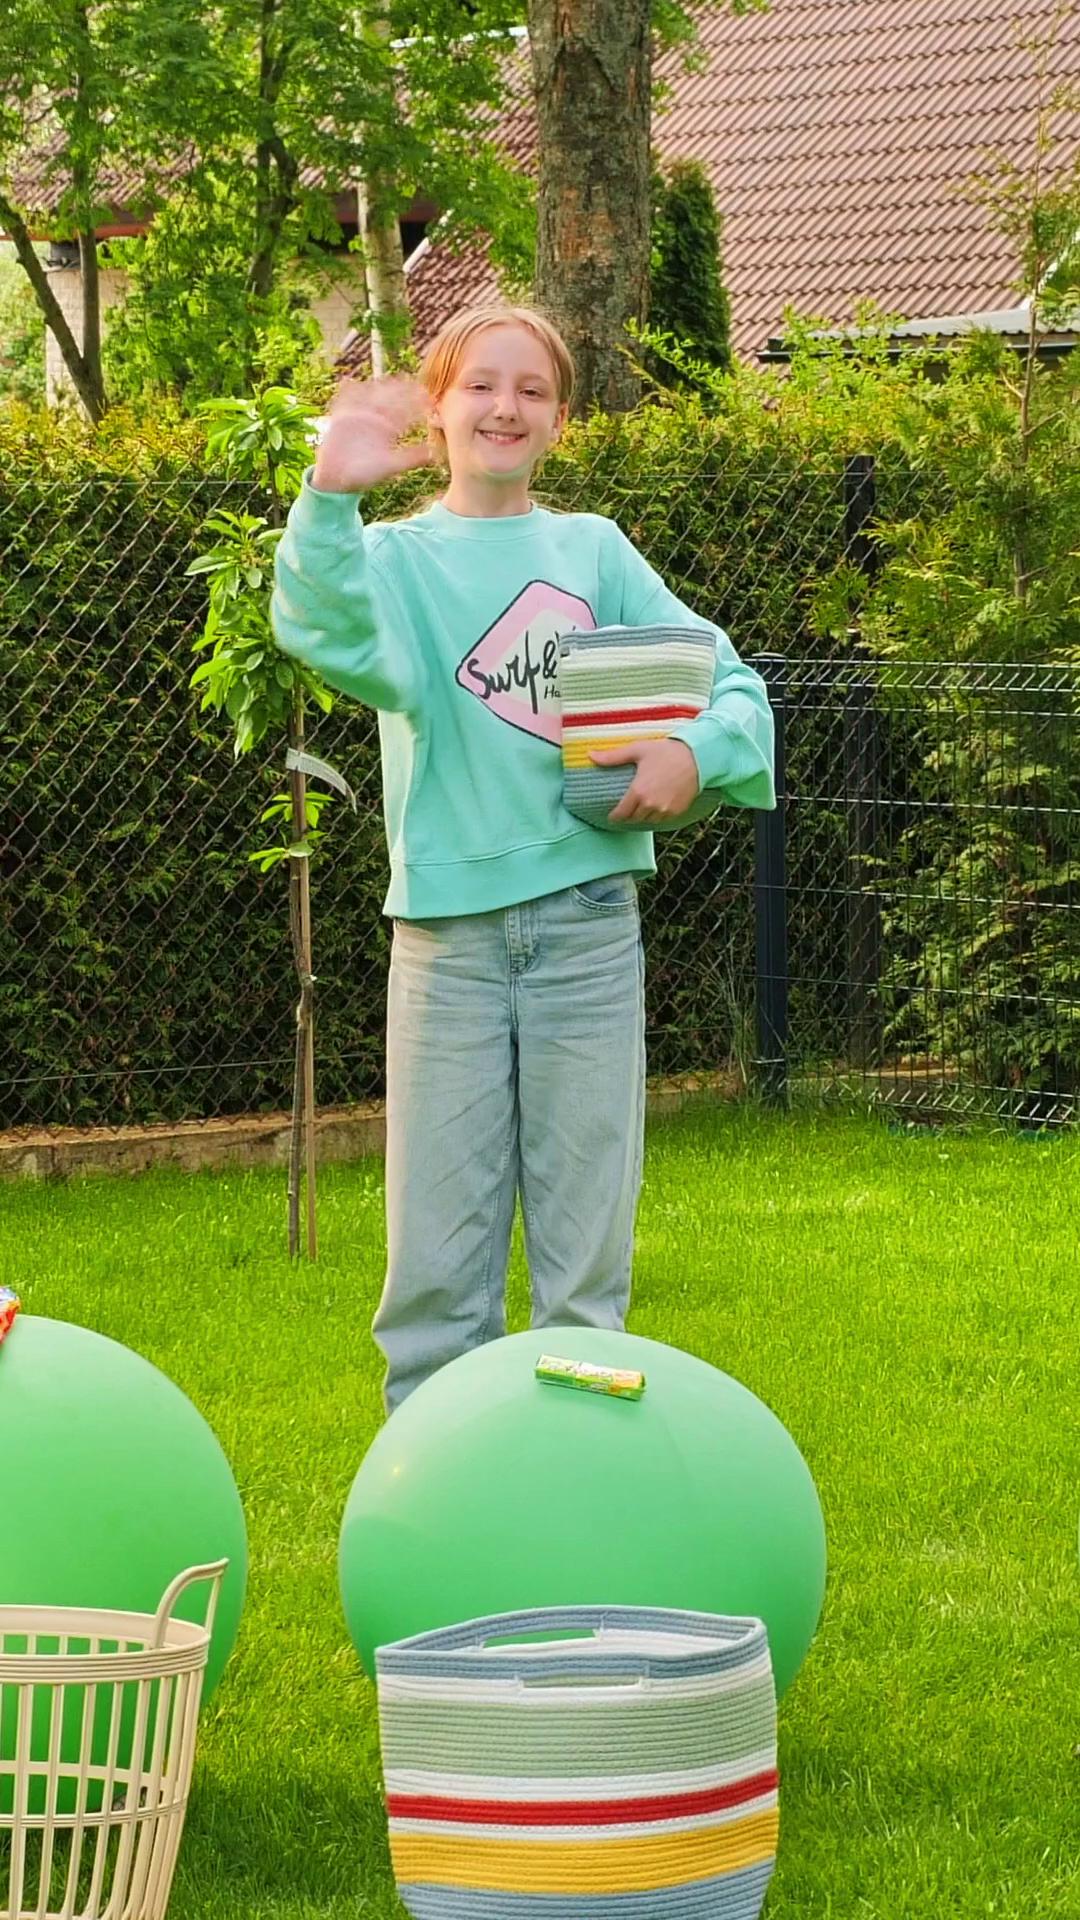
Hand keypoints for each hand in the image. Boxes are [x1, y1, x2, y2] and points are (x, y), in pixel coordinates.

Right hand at [311, 375, 435, 493]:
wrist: (340, 478)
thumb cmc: (366, 473)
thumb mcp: (391, 466)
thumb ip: (410, 458)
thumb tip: (434, 454)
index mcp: (390, 428)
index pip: (405, 413)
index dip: (417, 405)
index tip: (430, 399)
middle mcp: (376, 418)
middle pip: (390, 399)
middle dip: (402, 391)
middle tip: (414, 383)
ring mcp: (360, 415)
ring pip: (370, 396)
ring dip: (378, 387)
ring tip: (385, 380)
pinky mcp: (343, 416)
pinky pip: (344, 401)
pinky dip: (345, 392)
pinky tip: (349, 382)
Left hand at [590, 738, 700, 825]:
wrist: (697, 757)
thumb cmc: (666, 751)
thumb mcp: (637, 750)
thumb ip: (612, 757)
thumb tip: (590, 755)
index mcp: (638, 792)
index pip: (621, 813)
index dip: (615, 816)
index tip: (612, 815)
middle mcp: (650, 805)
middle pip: (633, 818)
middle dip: (629, 814)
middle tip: (626, 808)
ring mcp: (665, 810)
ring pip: (648, 820)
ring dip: (643, 815)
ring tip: (641, 806)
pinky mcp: (677, 811)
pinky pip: (662, 819)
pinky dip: (657, 815)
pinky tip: (656, 805)